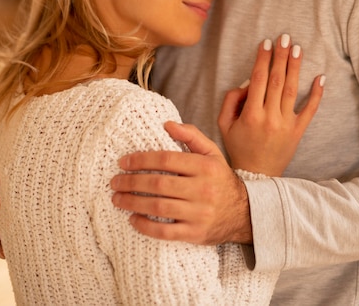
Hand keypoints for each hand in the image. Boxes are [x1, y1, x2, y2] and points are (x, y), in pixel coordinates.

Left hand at [111, 123, 251, 244]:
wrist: (244, 213)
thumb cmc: (220, 179)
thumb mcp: (212, 152)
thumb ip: (191, 135)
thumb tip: (167, 124)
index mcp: (204, 166)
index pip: (166, 160)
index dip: (142, 160)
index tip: (124, 162)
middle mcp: (202, 189)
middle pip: (159, 184)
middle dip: (132, 182)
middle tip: (114, 181)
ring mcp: (199, 213)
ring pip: (159, 207)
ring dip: (133, 203)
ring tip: (117, 198)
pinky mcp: (195, 233)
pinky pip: (166, 232)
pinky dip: (146, 226)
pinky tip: (133, 219)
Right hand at [218, 35, 324, 175]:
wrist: (257, 175)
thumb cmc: (238, 147)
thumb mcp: (224, 124)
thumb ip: (231, 100)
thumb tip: (246, 83)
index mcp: (251, 114)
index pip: (258, 80)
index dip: (262, 59)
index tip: (266, 43)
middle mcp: (270, 117)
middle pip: (277, 80)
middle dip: (280, 57)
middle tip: (285, 38)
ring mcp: (286, 124)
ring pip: (292, 90)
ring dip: (295, 68)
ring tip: (298, 49)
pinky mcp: (298, 131)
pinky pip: (310, 110)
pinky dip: (317, 94)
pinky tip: (321, 77)